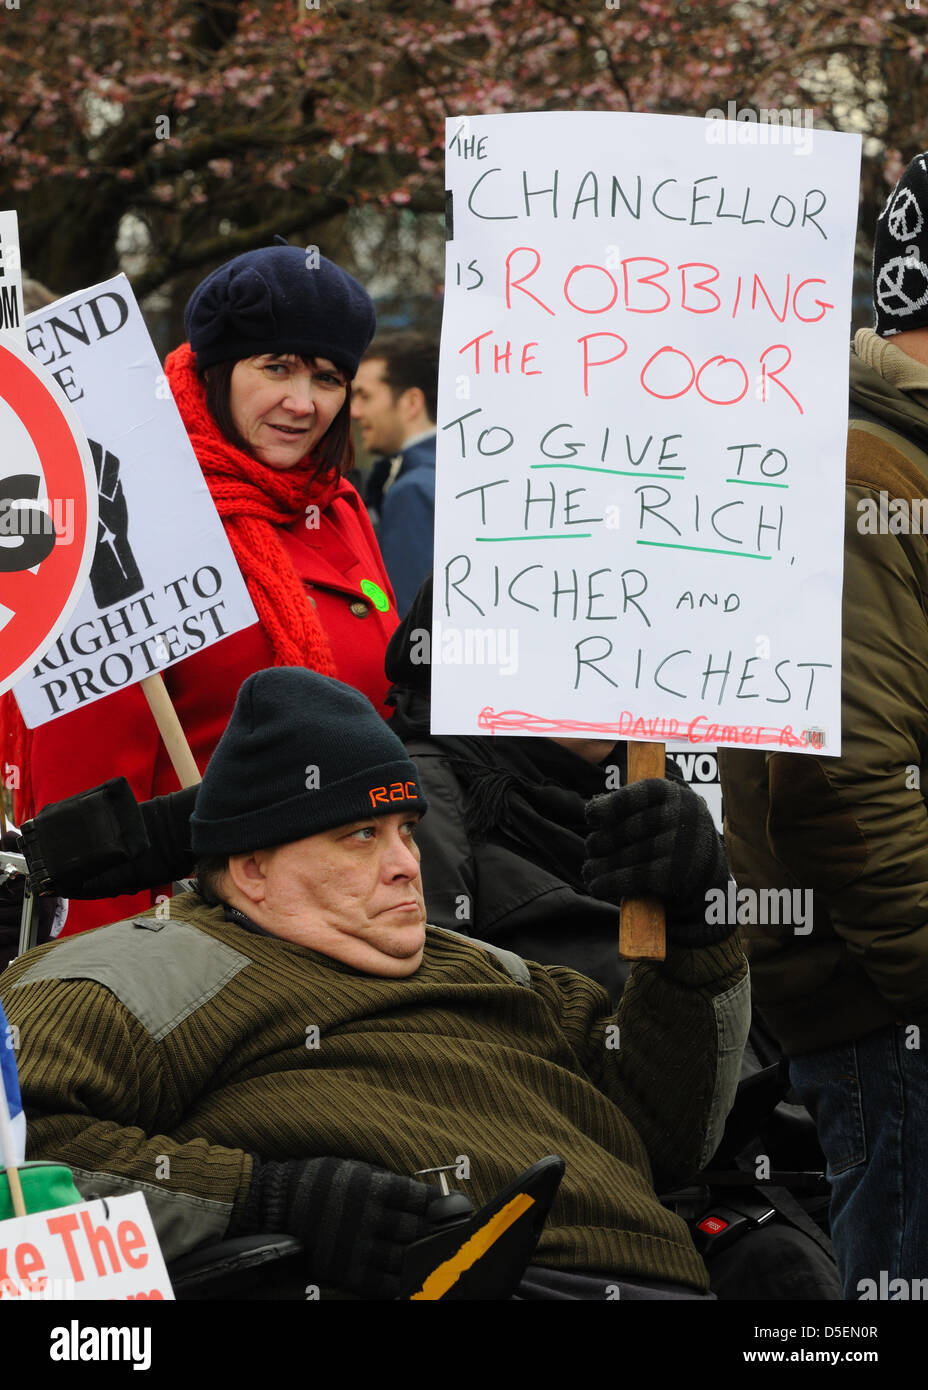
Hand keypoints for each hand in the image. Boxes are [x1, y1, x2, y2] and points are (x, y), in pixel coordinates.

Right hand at [233, 1155, 439, 1298]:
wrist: (277, 1204)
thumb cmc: (321, 1181)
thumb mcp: (356, 1170)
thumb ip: (387, 1184)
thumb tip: (424, 1196)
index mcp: (373, 1187)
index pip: (421, 1198)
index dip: (443, 1204)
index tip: (457, 1206)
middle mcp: (368, 1217)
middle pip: (418, 1229)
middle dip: (439, 1232)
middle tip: (454, 1233)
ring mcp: (357, 1247)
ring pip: (405, 1257)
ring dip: (425, 1256)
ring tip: (439, 1254)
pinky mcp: (347, 1271)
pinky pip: (383, 1283)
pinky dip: (402, 1282)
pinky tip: (415, 1277)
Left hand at [583, 779, 732, 944]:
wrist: (710, 882)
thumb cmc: (676, 841)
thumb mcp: (664, 813)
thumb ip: (633, 806)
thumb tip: (593, 809)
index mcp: (675, 794)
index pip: (635, 795)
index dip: (609, 806)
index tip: (591, 816)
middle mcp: (680, 815)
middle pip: (625, 829)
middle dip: (601, 841)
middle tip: (592, 848)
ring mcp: (678, 845)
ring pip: (623, 855)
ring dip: (598, 866)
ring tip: (589, 870)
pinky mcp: (673, 874)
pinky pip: (630, 877)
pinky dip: (608, 883)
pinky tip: (596, 886)